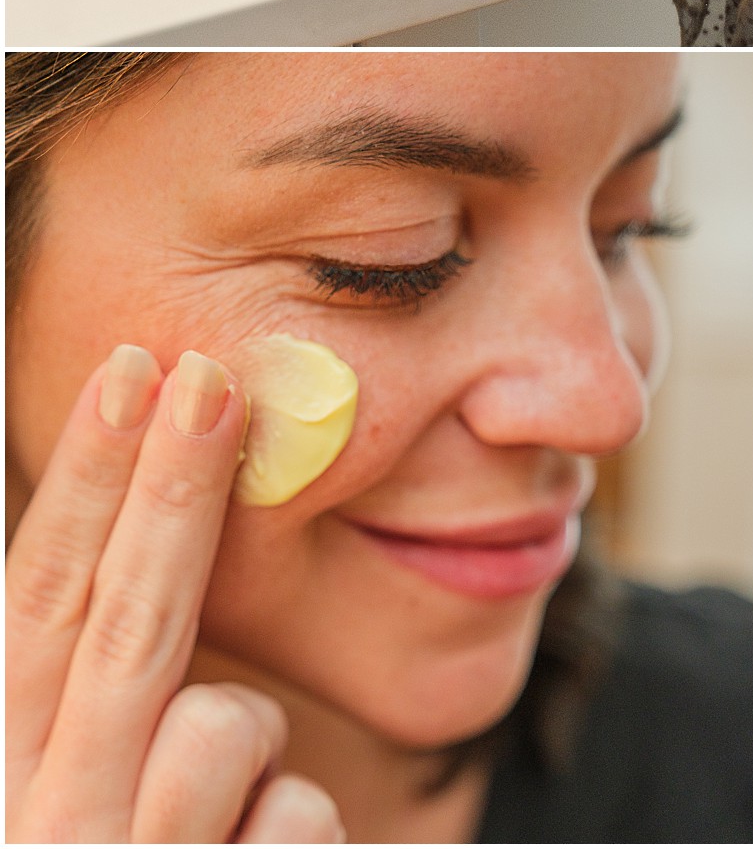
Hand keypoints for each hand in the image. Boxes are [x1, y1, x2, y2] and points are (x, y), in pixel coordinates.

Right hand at [7, 345, 345, 843]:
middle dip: (171, 493)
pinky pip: (296, 821)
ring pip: (227, 729)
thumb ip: (64, 706)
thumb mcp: (52, 810)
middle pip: (123, 632)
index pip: (34, 611)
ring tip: (205, 835)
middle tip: (215, 378)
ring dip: (244, 757)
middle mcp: (40, 833)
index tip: (135, 373)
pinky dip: (290, 843)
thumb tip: (112, 551)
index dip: (84, 486)